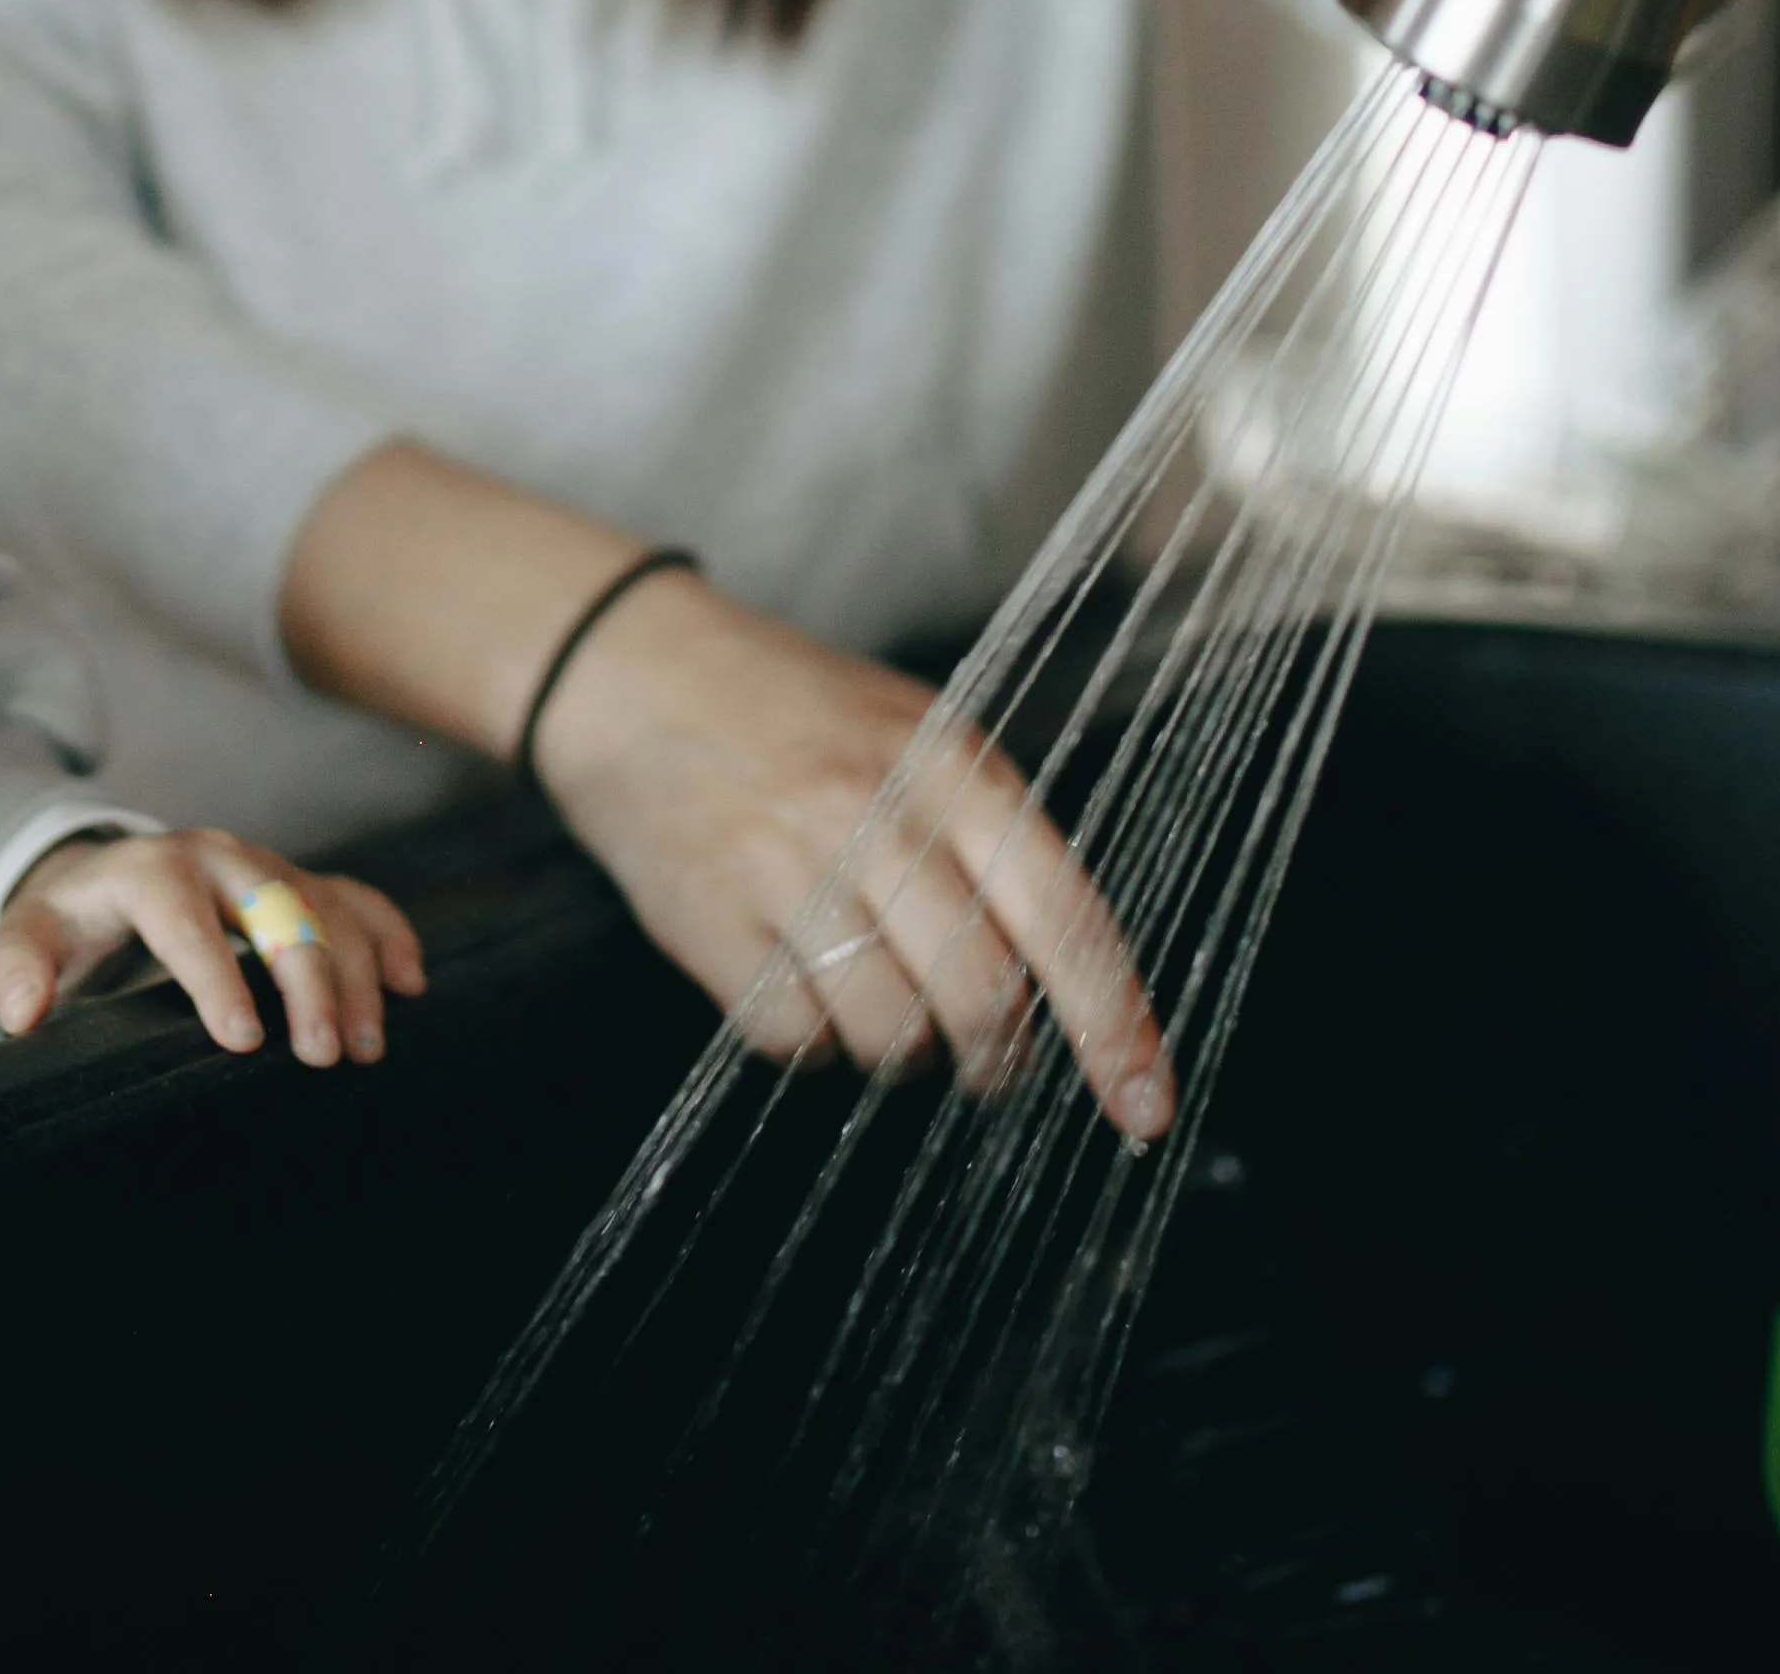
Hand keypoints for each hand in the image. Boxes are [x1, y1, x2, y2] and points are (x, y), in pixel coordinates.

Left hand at [0, 830, 424, 1067]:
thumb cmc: (74, 915)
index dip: (216, 978)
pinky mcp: (299, 881)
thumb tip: (20, 1012)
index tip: (241, 1038)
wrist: (109, 873)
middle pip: (277, 911)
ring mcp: (267, 866)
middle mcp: (219, 858)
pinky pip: (356, 898)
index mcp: (152, 869)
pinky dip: (388, 934)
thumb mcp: (31, 932)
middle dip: (306, 983)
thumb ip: (16, 966)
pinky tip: (409, 982)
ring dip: (354, 975)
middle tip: (322, 1054)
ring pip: (326, 909)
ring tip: (364, 1046)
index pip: (187, 921)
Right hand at [529, 569, 1174, 1136]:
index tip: (1146, 1109)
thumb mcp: (920, 740)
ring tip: (876, 1005)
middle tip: (983, 1063)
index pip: (1067, 918)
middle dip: (995, 1059)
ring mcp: (787, 863)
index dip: (1115, 1029)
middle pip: (982, 998)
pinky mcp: (707, 913)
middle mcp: (878, 812)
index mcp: (955, 766)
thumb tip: (1070, 988)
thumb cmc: (798, 717)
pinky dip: (809, 1042)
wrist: (633, 670)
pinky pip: (790, 1037)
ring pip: (890, 1033)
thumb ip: (994, 844)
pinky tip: (798, 985)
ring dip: (898, 1055)